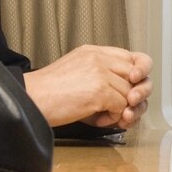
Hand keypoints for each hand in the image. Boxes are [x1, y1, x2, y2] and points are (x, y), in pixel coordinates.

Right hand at [24, 45, 152, 127]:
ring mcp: (100, 73)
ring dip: (120, 110)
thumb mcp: (79, 73)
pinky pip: (122, 107)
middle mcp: (99, 58)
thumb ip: (104, 76)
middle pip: (138, 75)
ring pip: (130, 94)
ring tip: (102, 115)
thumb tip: (130, 94)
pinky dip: (113, 117)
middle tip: (126, 108)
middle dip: (137, 95)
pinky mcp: (99, 90)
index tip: (136, 83)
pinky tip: (97, 119)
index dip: (142, 71)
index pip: (133, 56)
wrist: (30, 100)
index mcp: (94, 52)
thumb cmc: (49, 93)